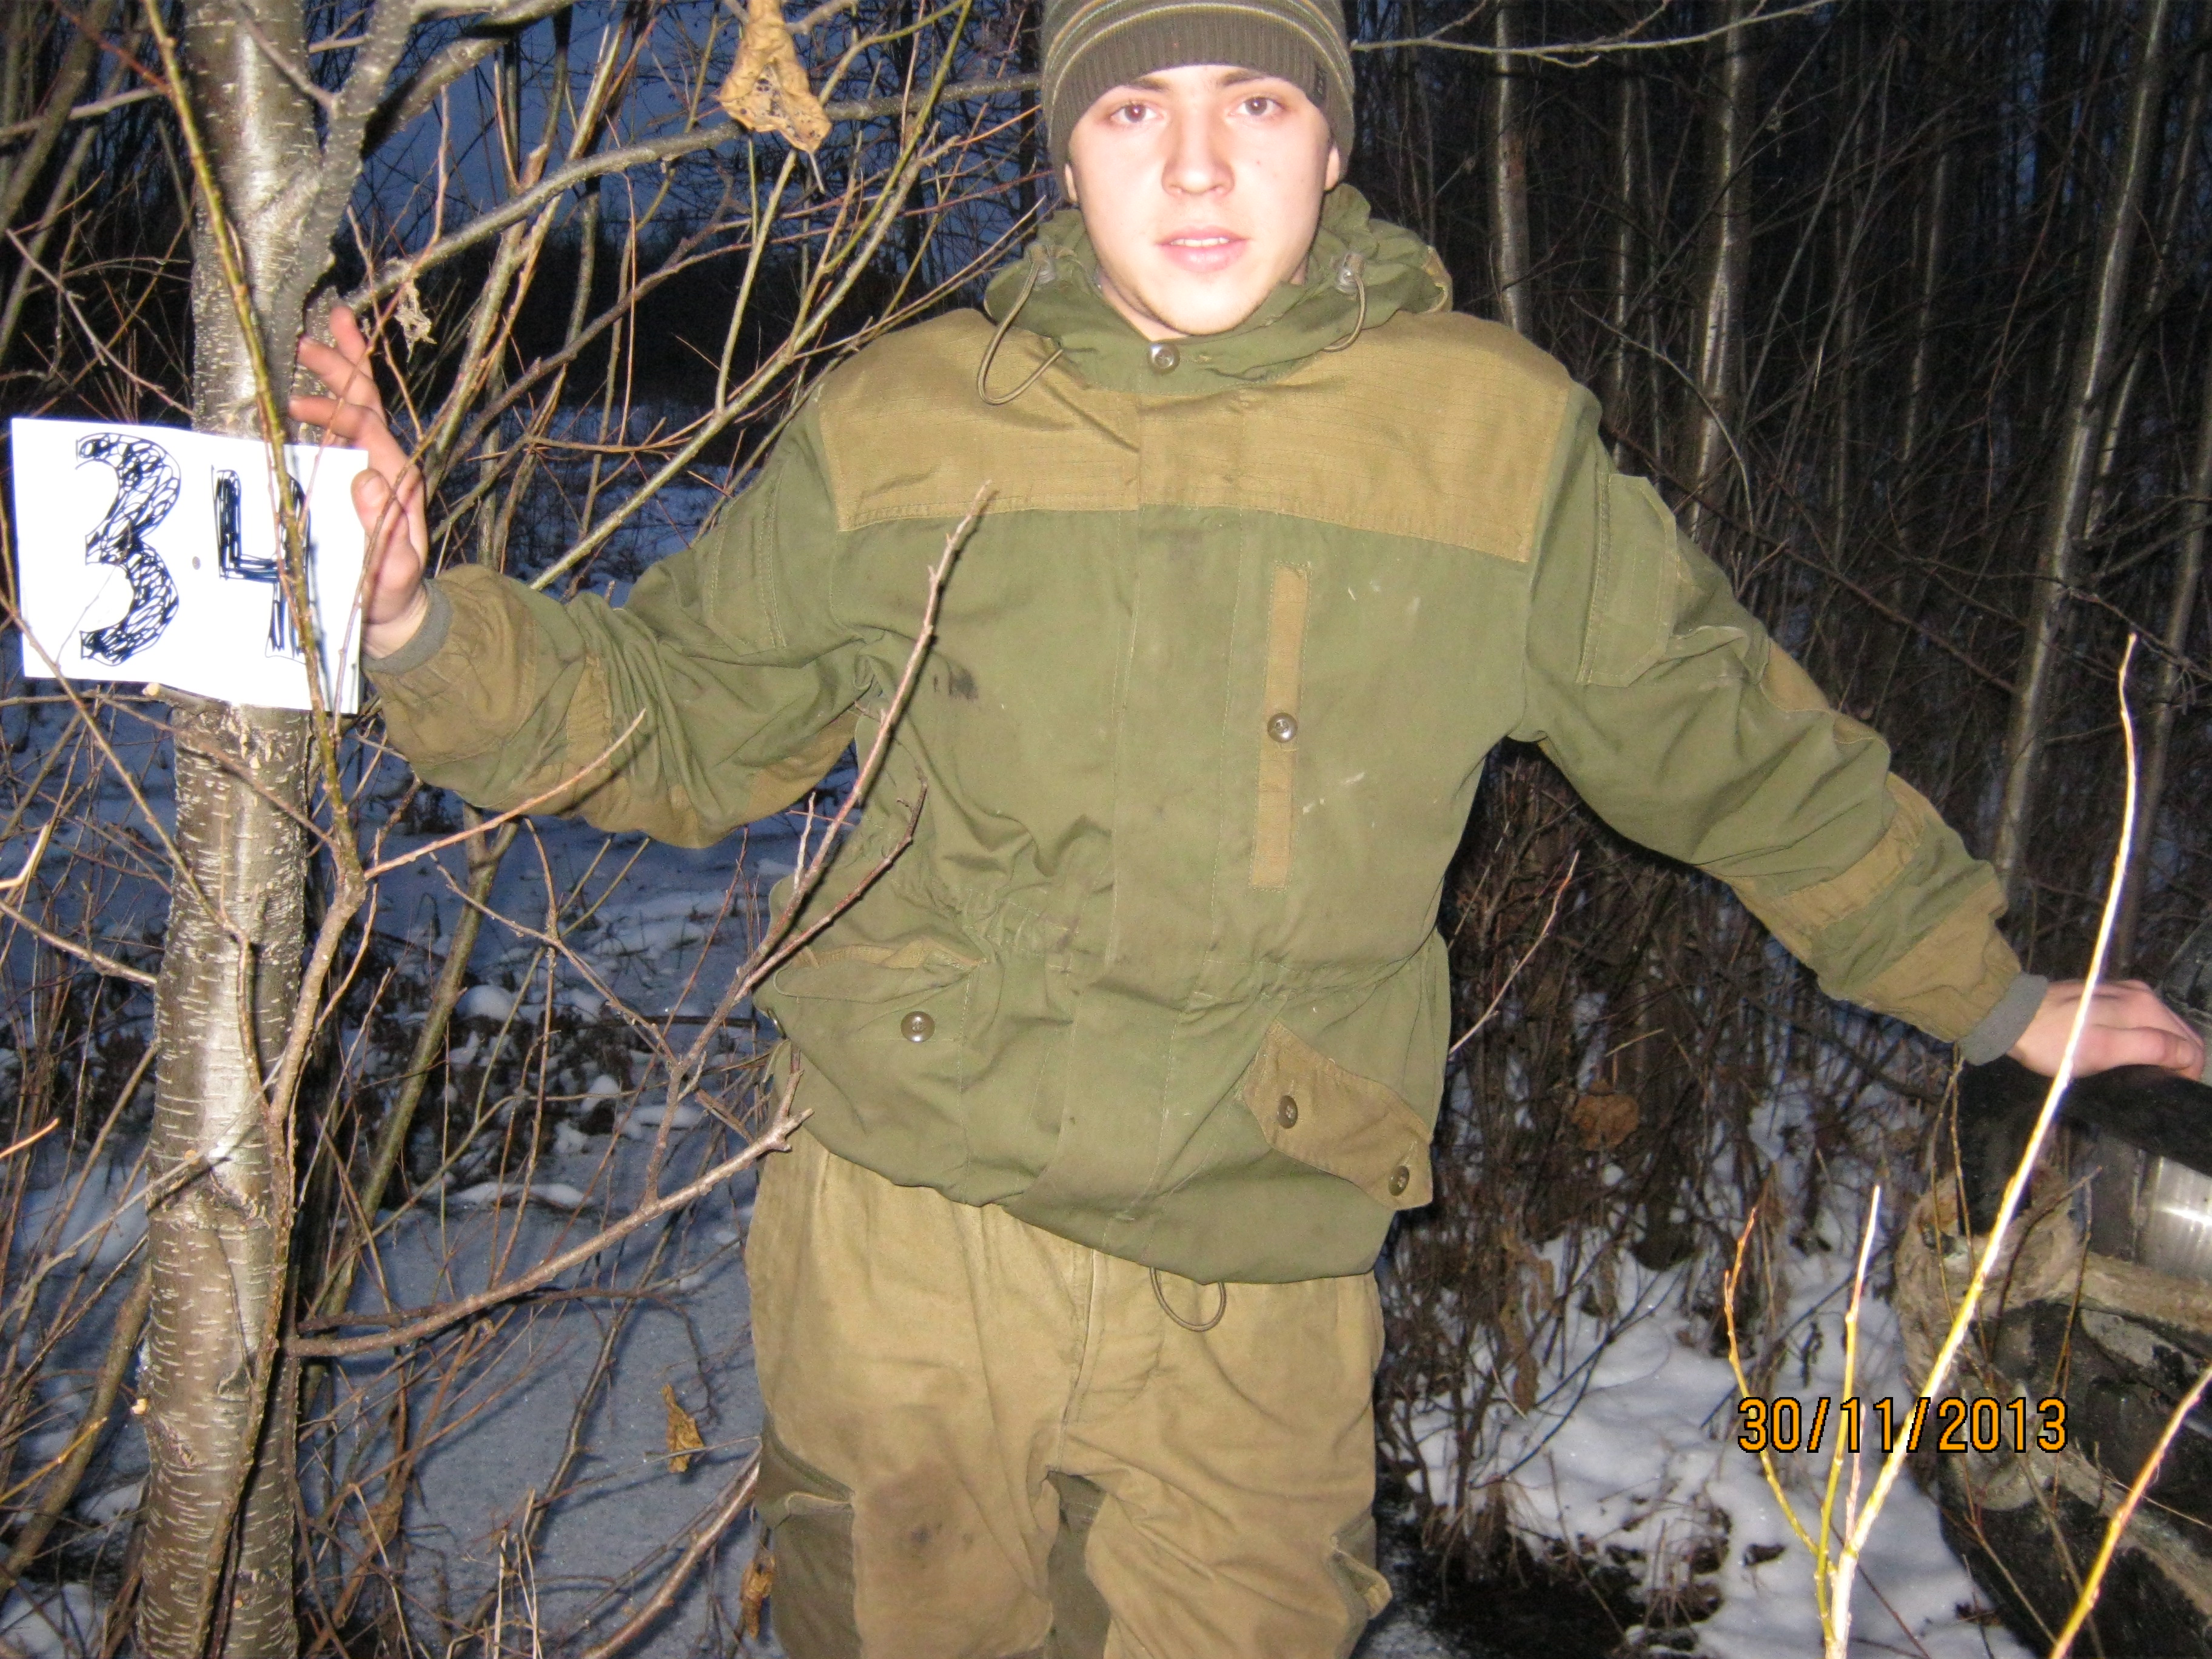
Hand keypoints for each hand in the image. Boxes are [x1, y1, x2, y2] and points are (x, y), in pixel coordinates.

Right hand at [290, 305, 429, 657]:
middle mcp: (384, 466)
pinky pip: (341, 434)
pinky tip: (305, 385)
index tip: (296, 407)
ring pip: (356, 411)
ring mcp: (368, 470)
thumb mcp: (390, 568)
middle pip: (365, 405)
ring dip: (337, 375)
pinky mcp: (350, 480)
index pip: (366, 427)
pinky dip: (326, 405)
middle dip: (342, 368)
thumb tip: (368, 478)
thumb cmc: (390, 592)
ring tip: (311, 340)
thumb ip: (383, 528)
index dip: (333, 411)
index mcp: (395, 478)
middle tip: (309, 337)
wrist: (394, 612)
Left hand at [2009, 979, 2205, 1078]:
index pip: (2189, 1044)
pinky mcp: (2106, 995)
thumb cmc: (2055, 1041)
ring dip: (2162, 1049)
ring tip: (2143, 1073)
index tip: (2168, 1090)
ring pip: (2161, 1026)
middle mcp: (2142, 994)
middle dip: (2179, 1060)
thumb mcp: (2104, 1050)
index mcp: (2146, 1007)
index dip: (2187, 1072)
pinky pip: (2141, 1019)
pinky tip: (2128, 1053)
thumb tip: (2187, 1054)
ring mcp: (2124, 991)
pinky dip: (2144, 1037)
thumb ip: (2149, 1048)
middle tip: (2157, 1084)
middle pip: (2179, 1033)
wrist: (2011, 1015)